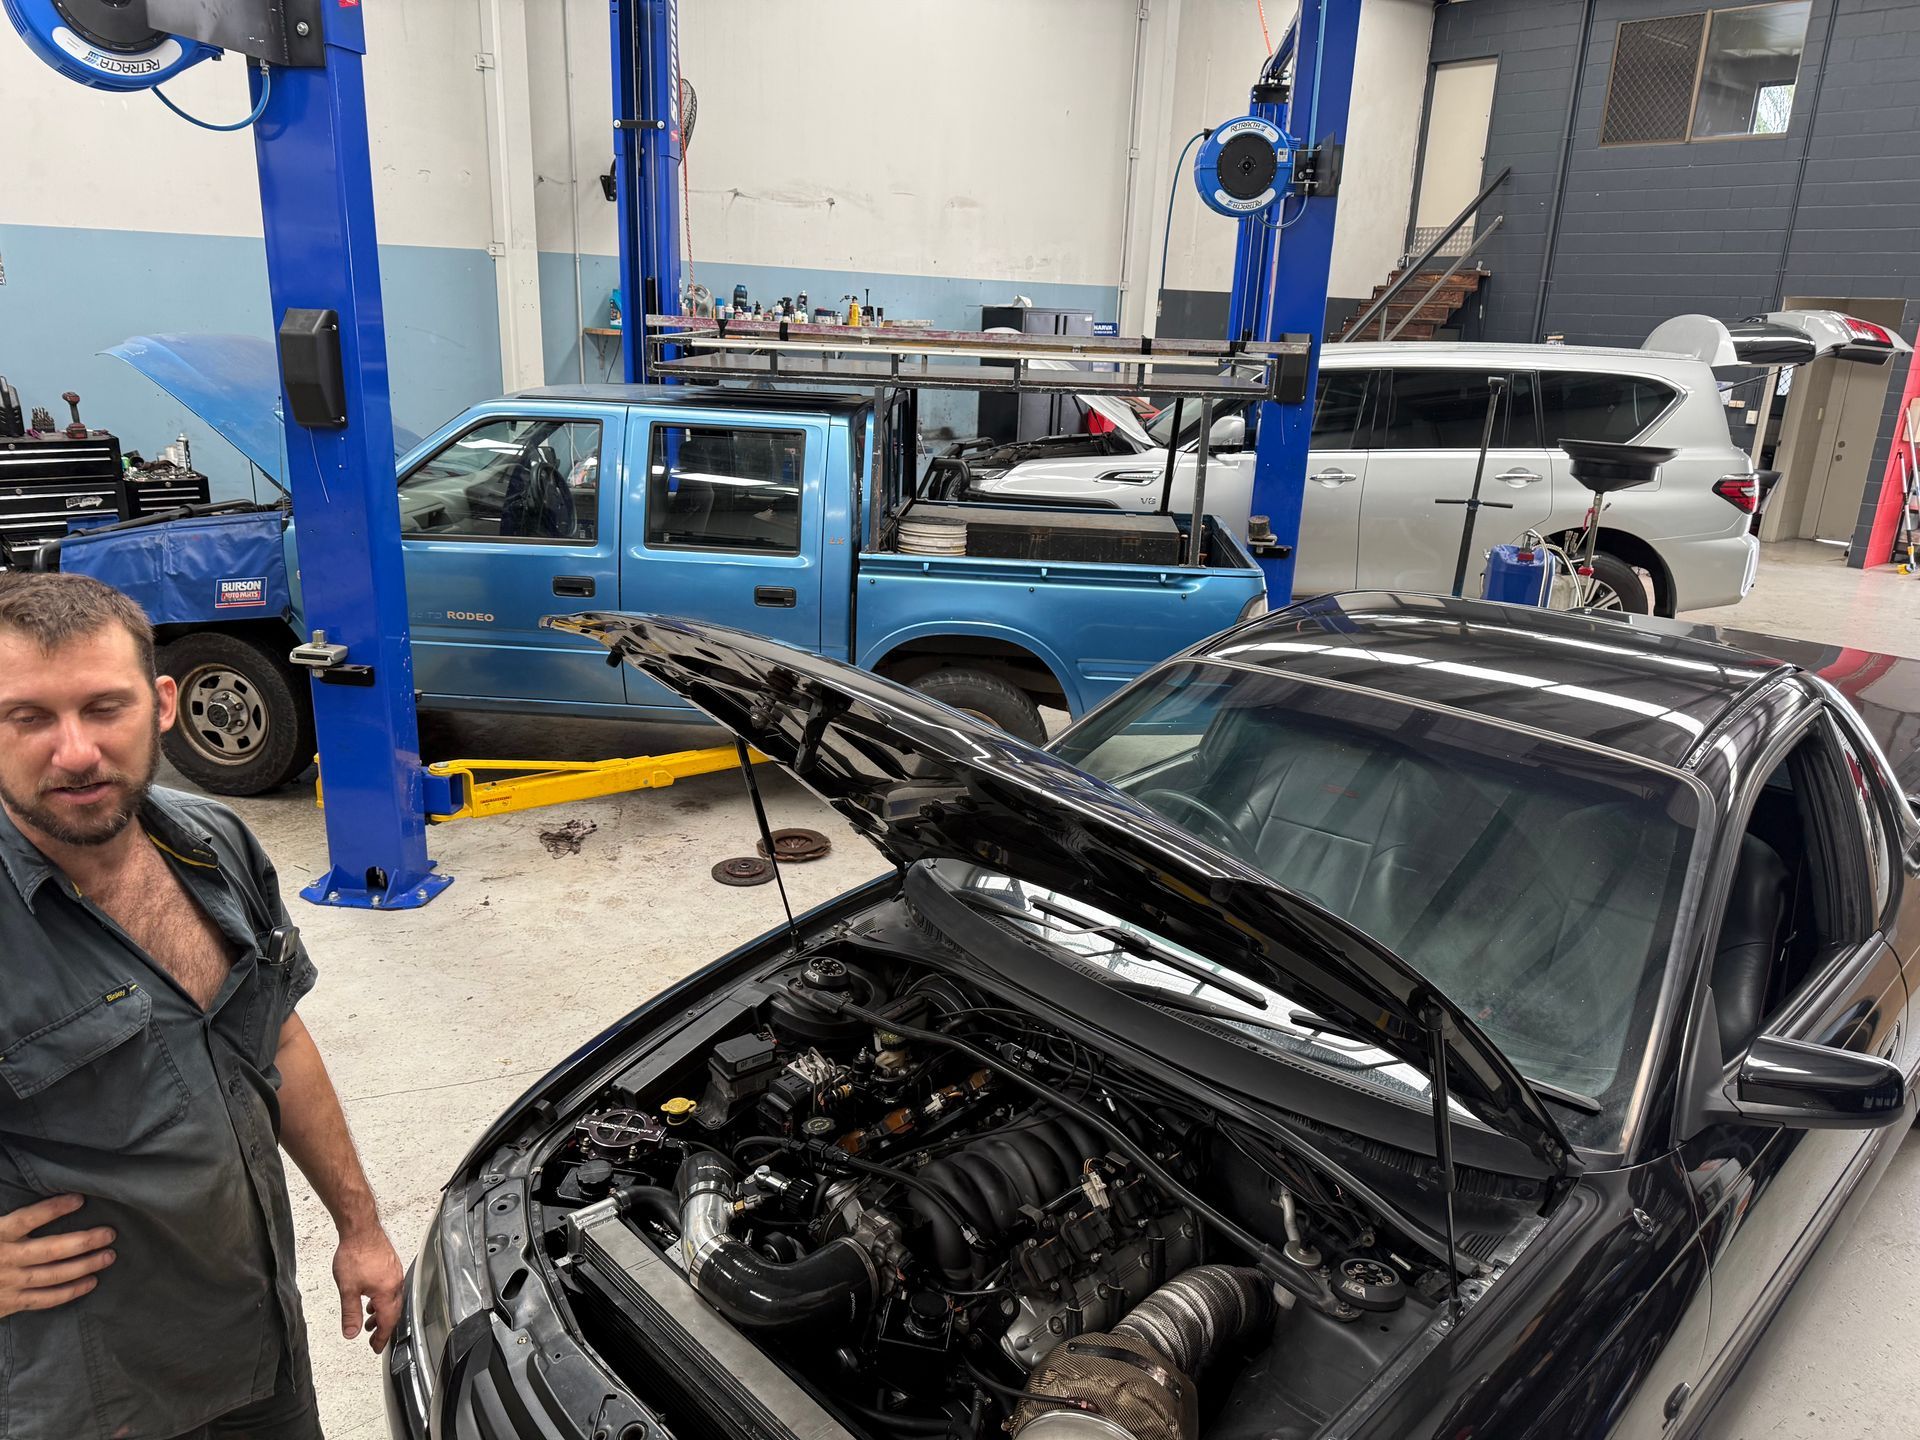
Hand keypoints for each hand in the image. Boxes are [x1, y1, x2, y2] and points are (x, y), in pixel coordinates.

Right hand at [0, 1194, 115, 1318]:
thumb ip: (8, 1220)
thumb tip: (13, 1190)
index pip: (27, 1219)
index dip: (53, 1209)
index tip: (79, 1199)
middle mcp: (4, 1259)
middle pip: (50, 1250)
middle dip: (83, 1241)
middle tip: (110, 1233)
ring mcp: (9, 1284)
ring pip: (53, 1275)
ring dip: (84, 1266)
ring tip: (108, 1255)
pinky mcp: (10, 1304)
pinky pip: (45, 1299)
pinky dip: (70, 1292)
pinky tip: (90, 1282)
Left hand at [332, 1224, 403, 1353]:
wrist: (360, 1229)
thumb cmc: (355, 1254)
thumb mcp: (348, 1289)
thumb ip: (350, 1313)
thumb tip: (351, 1333)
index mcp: (387, 1292)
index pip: (387, 1322)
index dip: (382, 1338)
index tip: (376, 1347)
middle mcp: (395, 1283)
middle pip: (393, 1312)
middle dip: (383, 1327)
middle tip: (374, 1338)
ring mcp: (395, 1273)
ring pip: (392, 1300)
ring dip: (382, 1313)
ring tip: (368, 1320)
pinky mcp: (391, 1265)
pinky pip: (391, 1288)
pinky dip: (382, 1299)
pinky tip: (371, 1298)